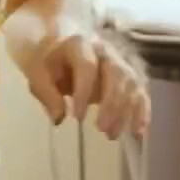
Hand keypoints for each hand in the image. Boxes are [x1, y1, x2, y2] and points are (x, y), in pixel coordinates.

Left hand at [23, 30, 148, 140]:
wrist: (59, 47)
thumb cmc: (48, 62)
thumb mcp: (37, 73)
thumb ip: (46, 94)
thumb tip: (59, 118)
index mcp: (79, 44)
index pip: (87, 66)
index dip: (84, 92)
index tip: (76, 118)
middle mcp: (105, 49)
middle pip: (117, 74)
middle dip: (112, 104)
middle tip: (101, 129)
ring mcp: (121, 59)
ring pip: (133, 84)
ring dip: (126, 112)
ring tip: (112, 135)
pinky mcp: (130, 73)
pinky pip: (141, 91)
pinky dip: (142, 111)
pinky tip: (138, 132)